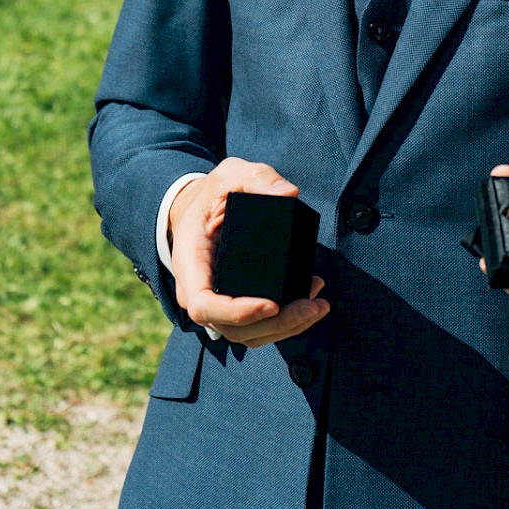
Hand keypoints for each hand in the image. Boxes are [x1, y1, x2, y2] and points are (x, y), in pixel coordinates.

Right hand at [168, 157, 328, 347]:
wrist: (199, 206)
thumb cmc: (214, 193)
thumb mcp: (231, 174)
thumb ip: (258, 178)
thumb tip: (289, 193)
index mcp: (190, 263)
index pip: (203, 304)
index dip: (236, 312)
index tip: (272, 304)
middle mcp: (198, 291)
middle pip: (232, 327)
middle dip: (277, 324)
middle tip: (313, 306)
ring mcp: (215, 303)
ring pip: (246, 334)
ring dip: (286, 328)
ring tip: (318, 305)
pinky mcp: (234, 304)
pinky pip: (255, 327)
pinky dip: (284, 323)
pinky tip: (310, 303)